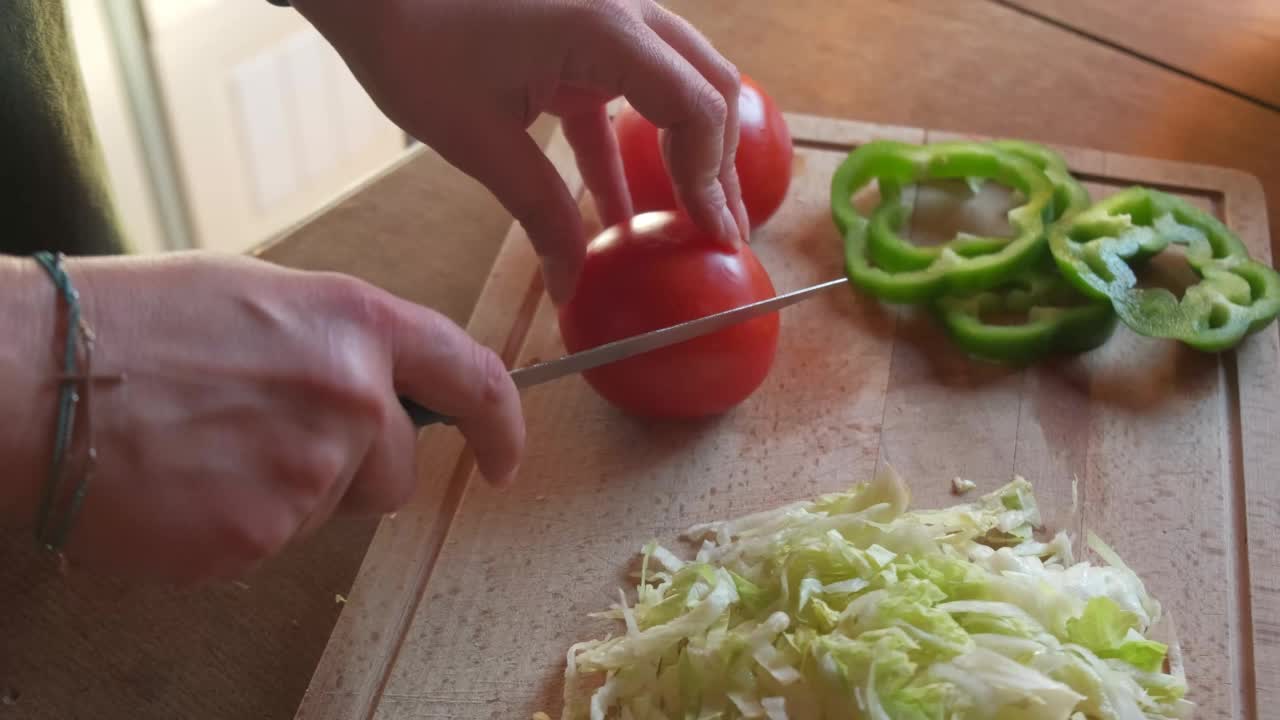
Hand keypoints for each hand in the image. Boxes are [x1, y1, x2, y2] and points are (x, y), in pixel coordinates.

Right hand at [5, 252, 521, 582]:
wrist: (38, 377)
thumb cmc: (135, 323)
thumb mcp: (261, 298)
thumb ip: (341, 342)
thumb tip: (383, 386)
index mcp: (356, 323)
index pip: (473, 378)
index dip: (501, 424)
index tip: (503, 456)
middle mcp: (352, 396)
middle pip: (395, 469)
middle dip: (351, 467)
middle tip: (264, 436)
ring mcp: (310, 470)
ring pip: (334, 509)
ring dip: (291, 495)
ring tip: (211, 447)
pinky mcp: (262, 534)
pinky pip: (277, 544)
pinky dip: (239, 526)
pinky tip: (187, 484)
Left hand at [291, 0, 748, 301]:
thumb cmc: (415, 46)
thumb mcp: (481, 142)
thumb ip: (541, 214)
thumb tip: (570, 288)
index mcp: (606, 30)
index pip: (697, 109)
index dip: (712, 178)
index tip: (713, 234)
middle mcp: (624, 11)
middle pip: (710, 88)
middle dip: (718, 164)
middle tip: (717, 230)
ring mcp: (607, 16)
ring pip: (679, 85)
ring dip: (685, 152)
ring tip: (687, 218)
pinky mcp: (582, 31)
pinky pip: (625, 91)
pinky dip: (628, 147)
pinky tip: (622, 211)